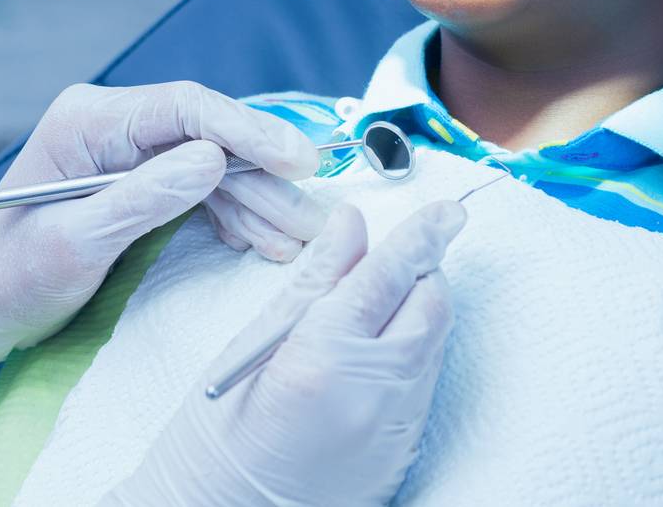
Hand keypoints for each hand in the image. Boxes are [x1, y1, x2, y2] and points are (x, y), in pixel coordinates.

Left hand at [0, 81, 325, 400]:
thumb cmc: (9, 274)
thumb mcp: (74, 242)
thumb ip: (142, 197)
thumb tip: (211, 159)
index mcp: (90, 120)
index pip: (185, 108)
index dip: (249, 131)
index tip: (298, 162)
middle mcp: (113, 124)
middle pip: (209, 134)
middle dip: (265, 175)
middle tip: (315, 215)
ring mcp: (128, 151)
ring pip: (213, 164)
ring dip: (259, 201)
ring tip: (302, 239)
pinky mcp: (138, 181)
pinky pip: (201, 188)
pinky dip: (237, 215)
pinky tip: (268, 240)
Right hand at [106, 200, 465, 506]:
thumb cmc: (215, 437)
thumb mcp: (251, 347)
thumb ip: (310, 282)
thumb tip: (350, 225)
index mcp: (323, 356)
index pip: (389, 276)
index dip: (422, 235)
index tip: (447, 211)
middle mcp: (372, 393)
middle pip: (430, 306)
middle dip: (421, 271)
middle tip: (394, 257)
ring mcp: (394, 428)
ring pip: (434, 342)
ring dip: (417, 310)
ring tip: (373, 305)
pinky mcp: (402, 452)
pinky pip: (424, 382)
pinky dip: (410, 352)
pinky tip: (372, 352)